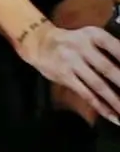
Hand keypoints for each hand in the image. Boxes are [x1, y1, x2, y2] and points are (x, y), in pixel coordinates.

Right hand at [23, 8, 119, 123]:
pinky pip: (86, 94)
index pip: (116, 47)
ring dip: (116, 101)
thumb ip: (109, 50)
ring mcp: (71, 62)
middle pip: (108, 68)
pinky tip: (113, 117)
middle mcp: (81, 46)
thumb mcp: (90, 38)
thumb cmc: (72, 42)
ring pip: (98, 85)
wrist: (39, 43)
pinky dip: (102, 107)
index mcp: (93, 34)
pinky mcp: (64, 76)